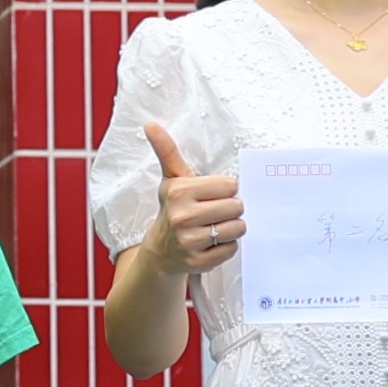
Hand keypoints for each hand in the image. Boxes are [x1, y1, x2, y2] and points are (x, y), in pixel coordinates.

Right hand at [135, 124, 242, 278]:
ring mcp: (190, 242)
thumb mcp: (172, 179)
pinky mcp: (199, 262)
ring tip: (214, 227)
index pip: (230, 186)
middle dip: (230, 210)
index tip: (211, 195)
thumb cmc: (173, 208)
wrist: (161, 250)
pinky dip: (225, 247)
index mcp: (180, 191)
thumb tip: (150, 124)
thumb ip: (167, 150)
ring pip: (237, 229)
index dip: (226, 190)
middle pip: (237, 207)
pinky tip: (211, 244)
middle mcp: (183, 217)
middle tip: (214, 213)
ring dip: (231, 228)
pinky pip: (231, 249)